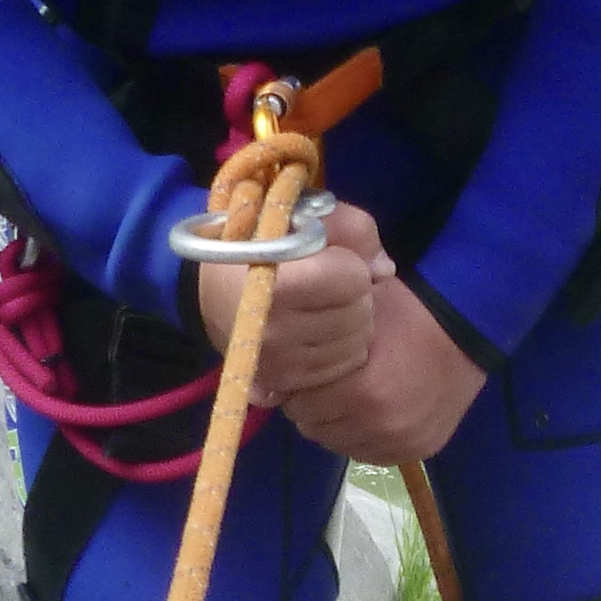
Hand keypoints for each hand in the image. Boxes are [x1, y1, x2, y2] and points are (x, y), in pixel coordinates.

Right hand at [198, 194, 388, 401]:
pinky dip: (337, 351)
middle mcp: (276, 330)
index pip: (354, 278)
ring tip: (320, 307)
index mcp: (282, 284)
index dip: (348, 264)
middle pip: (359, 316)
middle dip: (353, 296)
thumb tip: (384, 270)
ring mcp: (277, 361)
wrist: (216, 284)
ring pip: (355, 346)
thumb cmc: (267, 243)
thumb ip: (355, 230)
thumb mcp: (307, 217)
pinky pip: (338, 369)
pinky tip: (316, 333)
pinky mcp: (280, 382)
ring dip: (349, 325)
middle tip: (326, 286)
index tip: (326, 259)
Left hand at [207, 197, 486, 463]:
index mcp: (361, 390)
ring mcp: (401, 442)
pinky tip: (371, 410)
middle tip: (328, 380)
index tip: (307, 367)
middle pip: (315, 428)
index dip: (297, 383)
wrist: (469, 327)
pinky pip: (370, 453)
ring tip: (350, 394)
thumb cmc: (405, 310)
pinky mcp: (417, 450)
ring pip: (339, 443)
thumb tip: (265, 377)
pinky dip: (364, 435)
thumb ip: (310, 341)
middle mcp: (380, 424)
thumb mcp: (351, 312)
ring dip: (337, 422)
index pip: (298, 404)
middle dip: (314, 404)